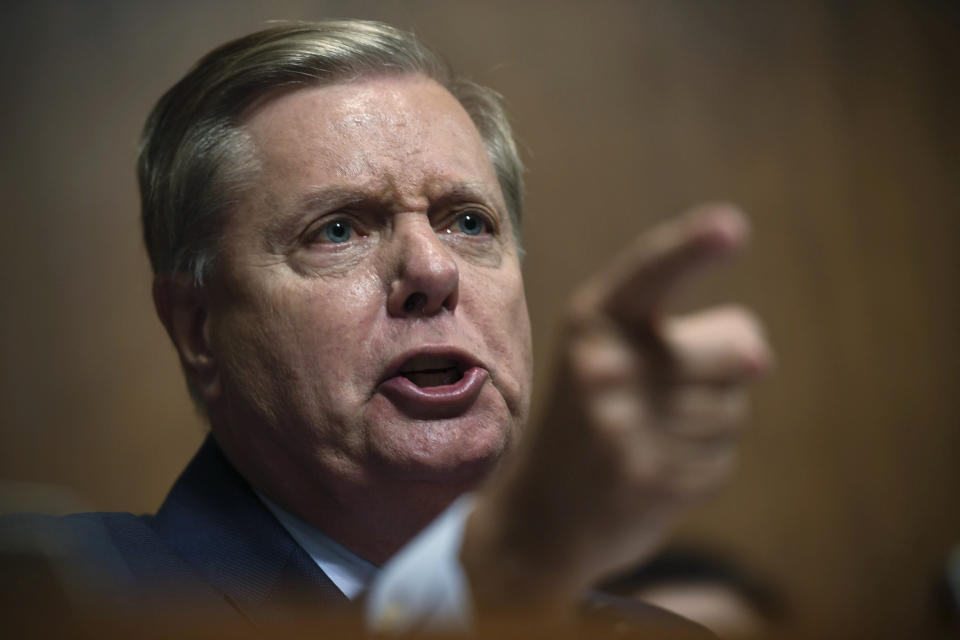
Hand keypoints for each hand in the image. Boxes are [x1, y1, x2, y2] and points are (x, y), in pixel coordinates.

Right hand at [462, 204, 772, 612]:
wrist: (543, 518)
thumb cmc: (592, 419)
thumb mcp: (615, 357)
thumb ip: (692, 336)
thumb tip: (759, 358)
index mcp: (592, 321)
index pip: (651, 272)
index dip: (691, 247)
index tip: (733, 225)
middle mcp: (603, 364)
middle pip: (736, 350)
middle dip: (722, 372)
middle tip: (662, 396)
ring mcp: (623, 422)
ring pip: (732, 408)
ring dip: (708, 424)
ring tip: (648, 437)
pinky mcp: (647, 476)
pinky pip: (721, 456)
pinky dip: (700, 465)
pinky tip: (652, 471)